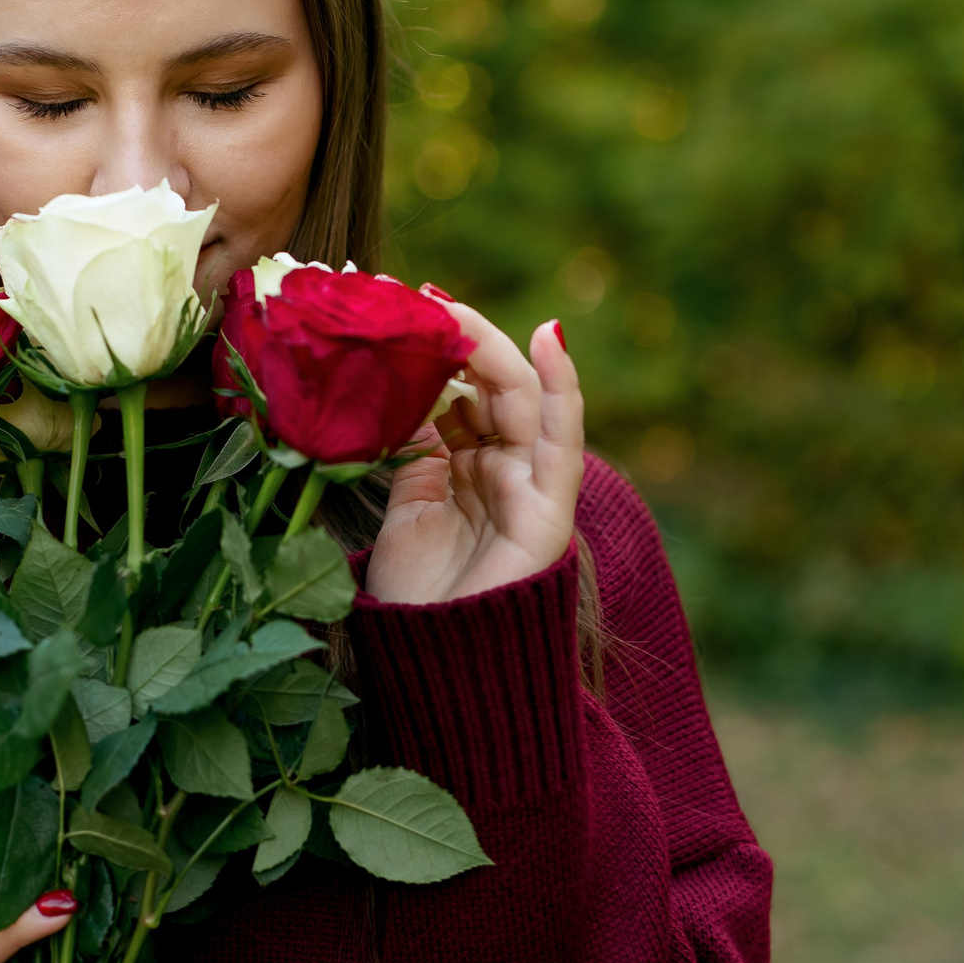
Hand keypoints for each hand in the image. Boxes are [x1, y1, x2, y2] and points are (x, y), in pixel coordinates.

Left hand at [365, 305, 582, 605]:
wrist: (433, 663)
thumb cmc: (414, 597)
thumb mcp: (403, 504)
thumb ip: (414, 448)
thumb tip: (404, 387)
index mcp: (468, 469)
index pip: (461, 391)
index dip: (437, 350)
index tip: (402, 308)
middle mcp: (503, 469)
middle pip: (489, 385)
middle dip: (457, 337)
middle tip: (418, 299)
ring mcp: (529, 484)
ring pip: (519, 397)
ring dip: (487, 346)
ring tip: (449, 309)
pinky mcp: (550, 505)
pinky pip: (561, 437)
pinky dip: (561, 385)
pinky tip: (548, 339)